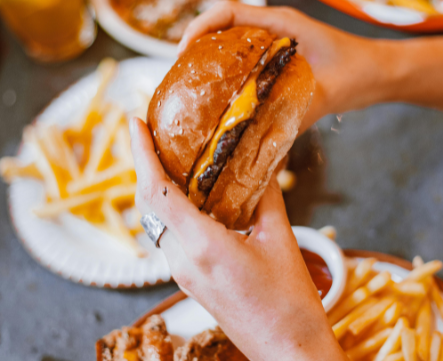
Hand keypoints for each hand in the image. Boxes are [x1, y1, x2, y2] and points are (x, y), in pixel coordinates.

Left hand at [130, 117, 345, 360]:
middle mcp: (182, 260)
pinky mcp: (190, 279)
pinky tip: (190, 195)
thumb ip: (265, 196)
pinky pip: (171, 236)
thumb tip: (260, 164)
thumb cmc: (289, 301)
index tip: (134, 124)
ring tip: (170, 157)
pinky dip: (172, 209)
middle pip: (150, 204)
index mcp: (202, 246)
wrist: (287, 351)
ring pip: (158, 220)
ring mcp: (182, 273)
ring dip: (158, 187)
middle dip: (145, 165)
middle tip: (151, 134)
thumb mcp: (280, 238)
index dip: (141, 154)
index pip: (157, 193)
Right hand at [178, 1, 388, 131]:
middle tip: (180, 76)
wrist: (381, 73)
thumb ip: (295, 111)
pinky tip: (225, 98)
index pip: (228, 12)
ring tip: (194, 87)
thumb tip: (259, 141)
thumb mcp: (327, 92)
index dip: (199, 27)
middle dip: (197, 45)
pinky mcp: (280, 59)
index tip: (181, 53)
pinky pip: (247, 59)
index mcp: (282, 24)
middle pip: (223, 26)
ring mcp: (277, 43)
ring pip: (232, 43)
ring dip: (211, 59)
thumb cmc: (360, 72)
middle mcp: (275, 29)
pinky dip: (230, 73)